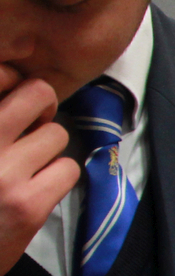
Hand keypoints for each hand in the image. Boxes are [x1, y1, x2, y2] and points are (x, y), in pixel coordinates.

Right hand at [0, 66, 78, 275]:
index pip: (1, 72)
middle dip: (41, 107)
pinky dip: (58, 177)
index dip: (13, 81)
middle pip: (39, 92)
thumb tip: (16, 81)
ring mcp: (2, 171)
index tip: (11, 99)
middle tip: (30, 127)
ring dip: (47, 149)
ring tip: (25, 166)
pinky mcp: (27, 203)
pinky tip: (35, 188)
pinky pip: (67, 168)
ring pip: (57, 133)